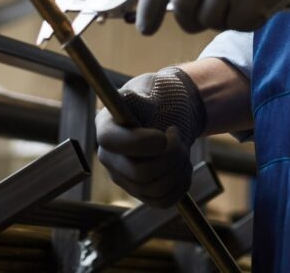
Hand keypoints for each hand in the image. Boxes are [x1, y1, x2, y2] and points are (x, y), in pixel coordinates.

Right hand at [95, 66, 204, 206]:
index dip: (141, 142)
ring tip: (183, 147)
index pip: (112, 142)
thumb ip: (139, 96)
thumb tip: (131, 97)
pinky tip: (183, 166)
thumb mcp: (147, 88)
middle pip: (140, 172)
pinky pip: (164, 201)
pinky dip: (181, 185)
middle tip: (178, 133)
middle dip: (172, 154)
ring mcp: (124, 178)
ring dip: (180, 167)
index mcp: (106, 128)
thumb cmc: (156, 97)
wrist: (168, 112)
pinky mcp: (141, 192)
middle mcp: (110, 157)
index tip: (166, 134)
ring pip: (156, 189)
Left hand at [137, 0, 289, 34]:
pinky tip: (270, 0)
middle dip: (195, 21)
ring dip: (232, 18)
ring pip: (212, 19)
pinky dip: (255, 20)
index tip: (146, 28)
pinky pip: (241, 24)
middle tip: (217, 18)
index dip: (150, 7)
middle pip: (183, 6)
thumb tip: (176, 5)